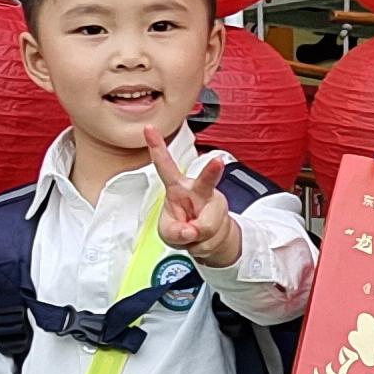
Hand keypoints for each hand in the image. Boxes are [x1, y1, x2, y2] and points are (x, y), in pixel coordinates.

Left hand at [156, 142, 243, 265]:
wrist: (210, 239)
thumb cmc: (184, 229)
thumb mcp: (168, 234)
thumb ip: (174, 232)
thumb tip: (191, 231)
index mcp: (177, 188)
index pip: (165, 166)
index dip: (156, 147)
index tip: (149, 129)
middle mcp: (198, 191)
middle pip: (206, 181)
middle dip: (212, 172)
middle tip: (218, 161)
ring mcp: (214, 203)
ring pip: (205, 225)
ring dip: (197, 238)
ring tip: (194, 235)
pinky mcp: (224, 216)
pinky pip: (211, 237)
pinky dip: (204, 245)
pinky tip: (204, 238)